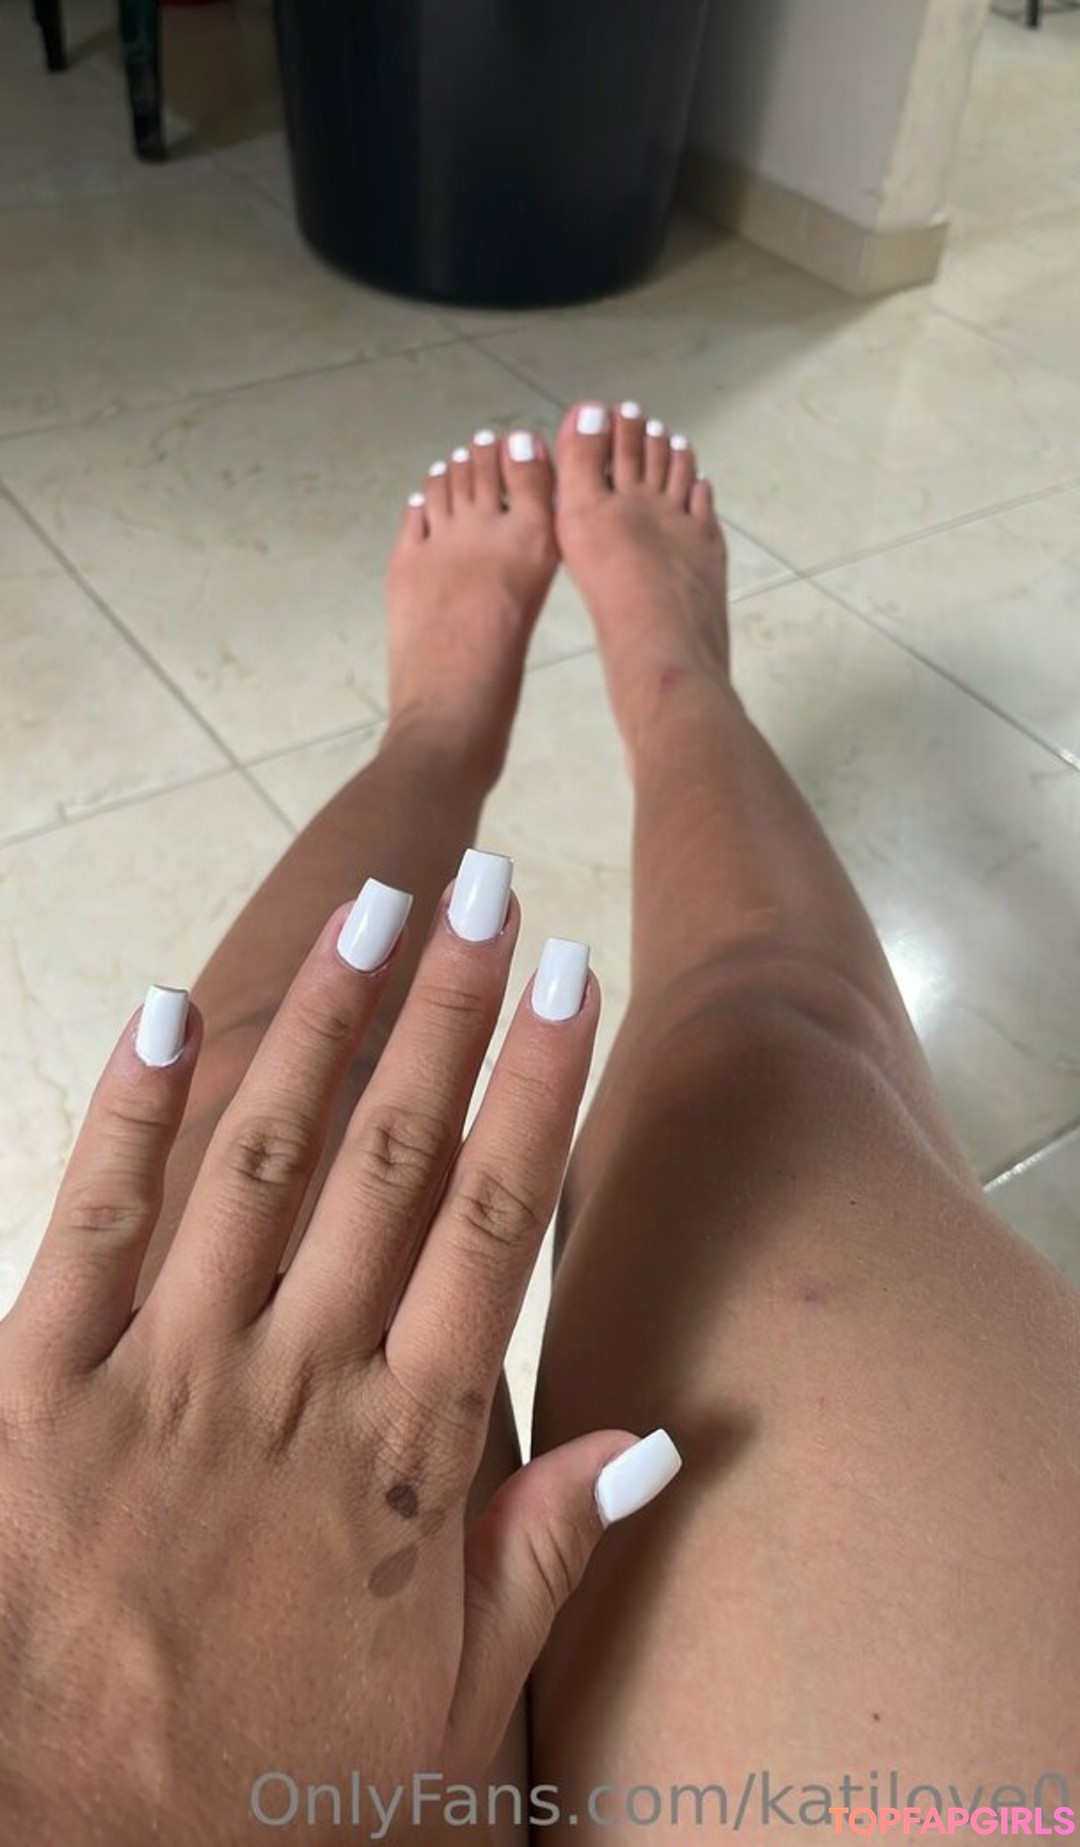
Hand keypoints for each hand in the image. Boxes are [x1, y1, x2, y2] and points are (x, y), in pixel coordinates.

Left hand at [0, 872, 678, 1844]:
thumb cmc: (268, 1798)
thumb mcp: (452, 1719)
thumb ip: (546, 1561)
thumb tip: (654, 1439)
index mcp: (402, 1454)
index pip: (491, 1227)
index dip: (534, 1088)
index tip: (568, 977)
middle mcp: (295, 1383)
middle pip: (392, 1159)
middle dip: (443, 1008)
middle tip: (481, 883)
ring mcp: (166, 1374)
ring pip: (260, 1158)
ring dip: (319, 1023)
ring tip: (367, 907)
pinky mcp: (41, 1386)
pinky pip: (89, 1222)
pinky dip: (128, 1111)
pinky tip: (165, 1007)